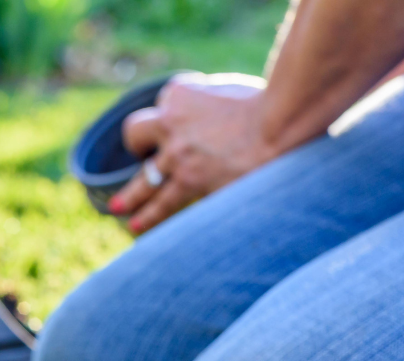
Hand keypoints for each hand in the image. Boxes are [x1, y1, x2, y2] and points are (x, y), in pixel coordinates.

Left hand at [110, 73, 277, 233]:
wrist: (281, 123)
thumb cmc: (267, 102)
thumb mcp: (232, 89)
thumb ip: (212, 99)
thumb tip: (208, 111)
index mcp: (178, 95)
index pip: (164, 106)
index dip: (171, 118)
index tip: (181, 125)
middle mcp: (170, 125)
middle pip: (135, 136)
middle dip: (135, 146)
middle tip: (132, 160)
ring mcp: (179, 158)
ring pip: (146, 184)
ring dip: (133, 200)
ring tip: (122, 212)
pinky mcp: (193, 183)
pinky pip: (170, 204)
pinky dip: (159, 217)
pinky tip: (149, 228)